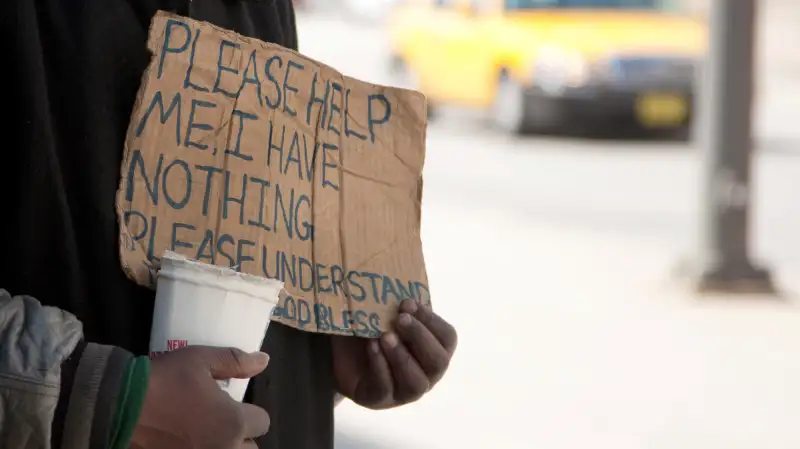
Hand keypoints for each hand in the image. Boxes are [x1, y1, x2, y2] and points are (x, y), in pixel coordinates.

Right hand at [131, 347, 270, 448]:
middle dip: (242, 436)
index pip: (262, 422)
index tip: (232, 405)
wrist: (117, 407)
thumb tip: (264, 360)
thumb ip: (236, 361)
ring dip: (227, 446)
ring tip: (208, 435)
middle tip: (221, 423)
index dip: (250, 411)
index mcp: (233, 422)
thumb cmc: (164, 380)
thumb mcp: (201, 360)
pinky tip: (190, 442)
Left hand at [332, 299, 457, 408]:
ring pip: (417, 381)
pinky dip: (379, 364)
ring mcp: (405, 391)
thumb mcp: (384, 314)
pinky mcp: (381, 399)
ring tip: (384, 335)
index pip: (447, 338)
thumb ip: (395, 303)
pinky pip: (386, 387)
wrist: (340, 356)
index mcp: (434, 349)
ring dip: (401, 355)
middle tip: (400, 318)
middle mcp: (426, 374)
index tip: (409, 302)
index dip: (431, 321)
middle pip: (438, 361)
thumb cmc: (371, 330)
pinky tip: (371, 346)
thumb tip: (394, 276)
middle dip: (420, 336)